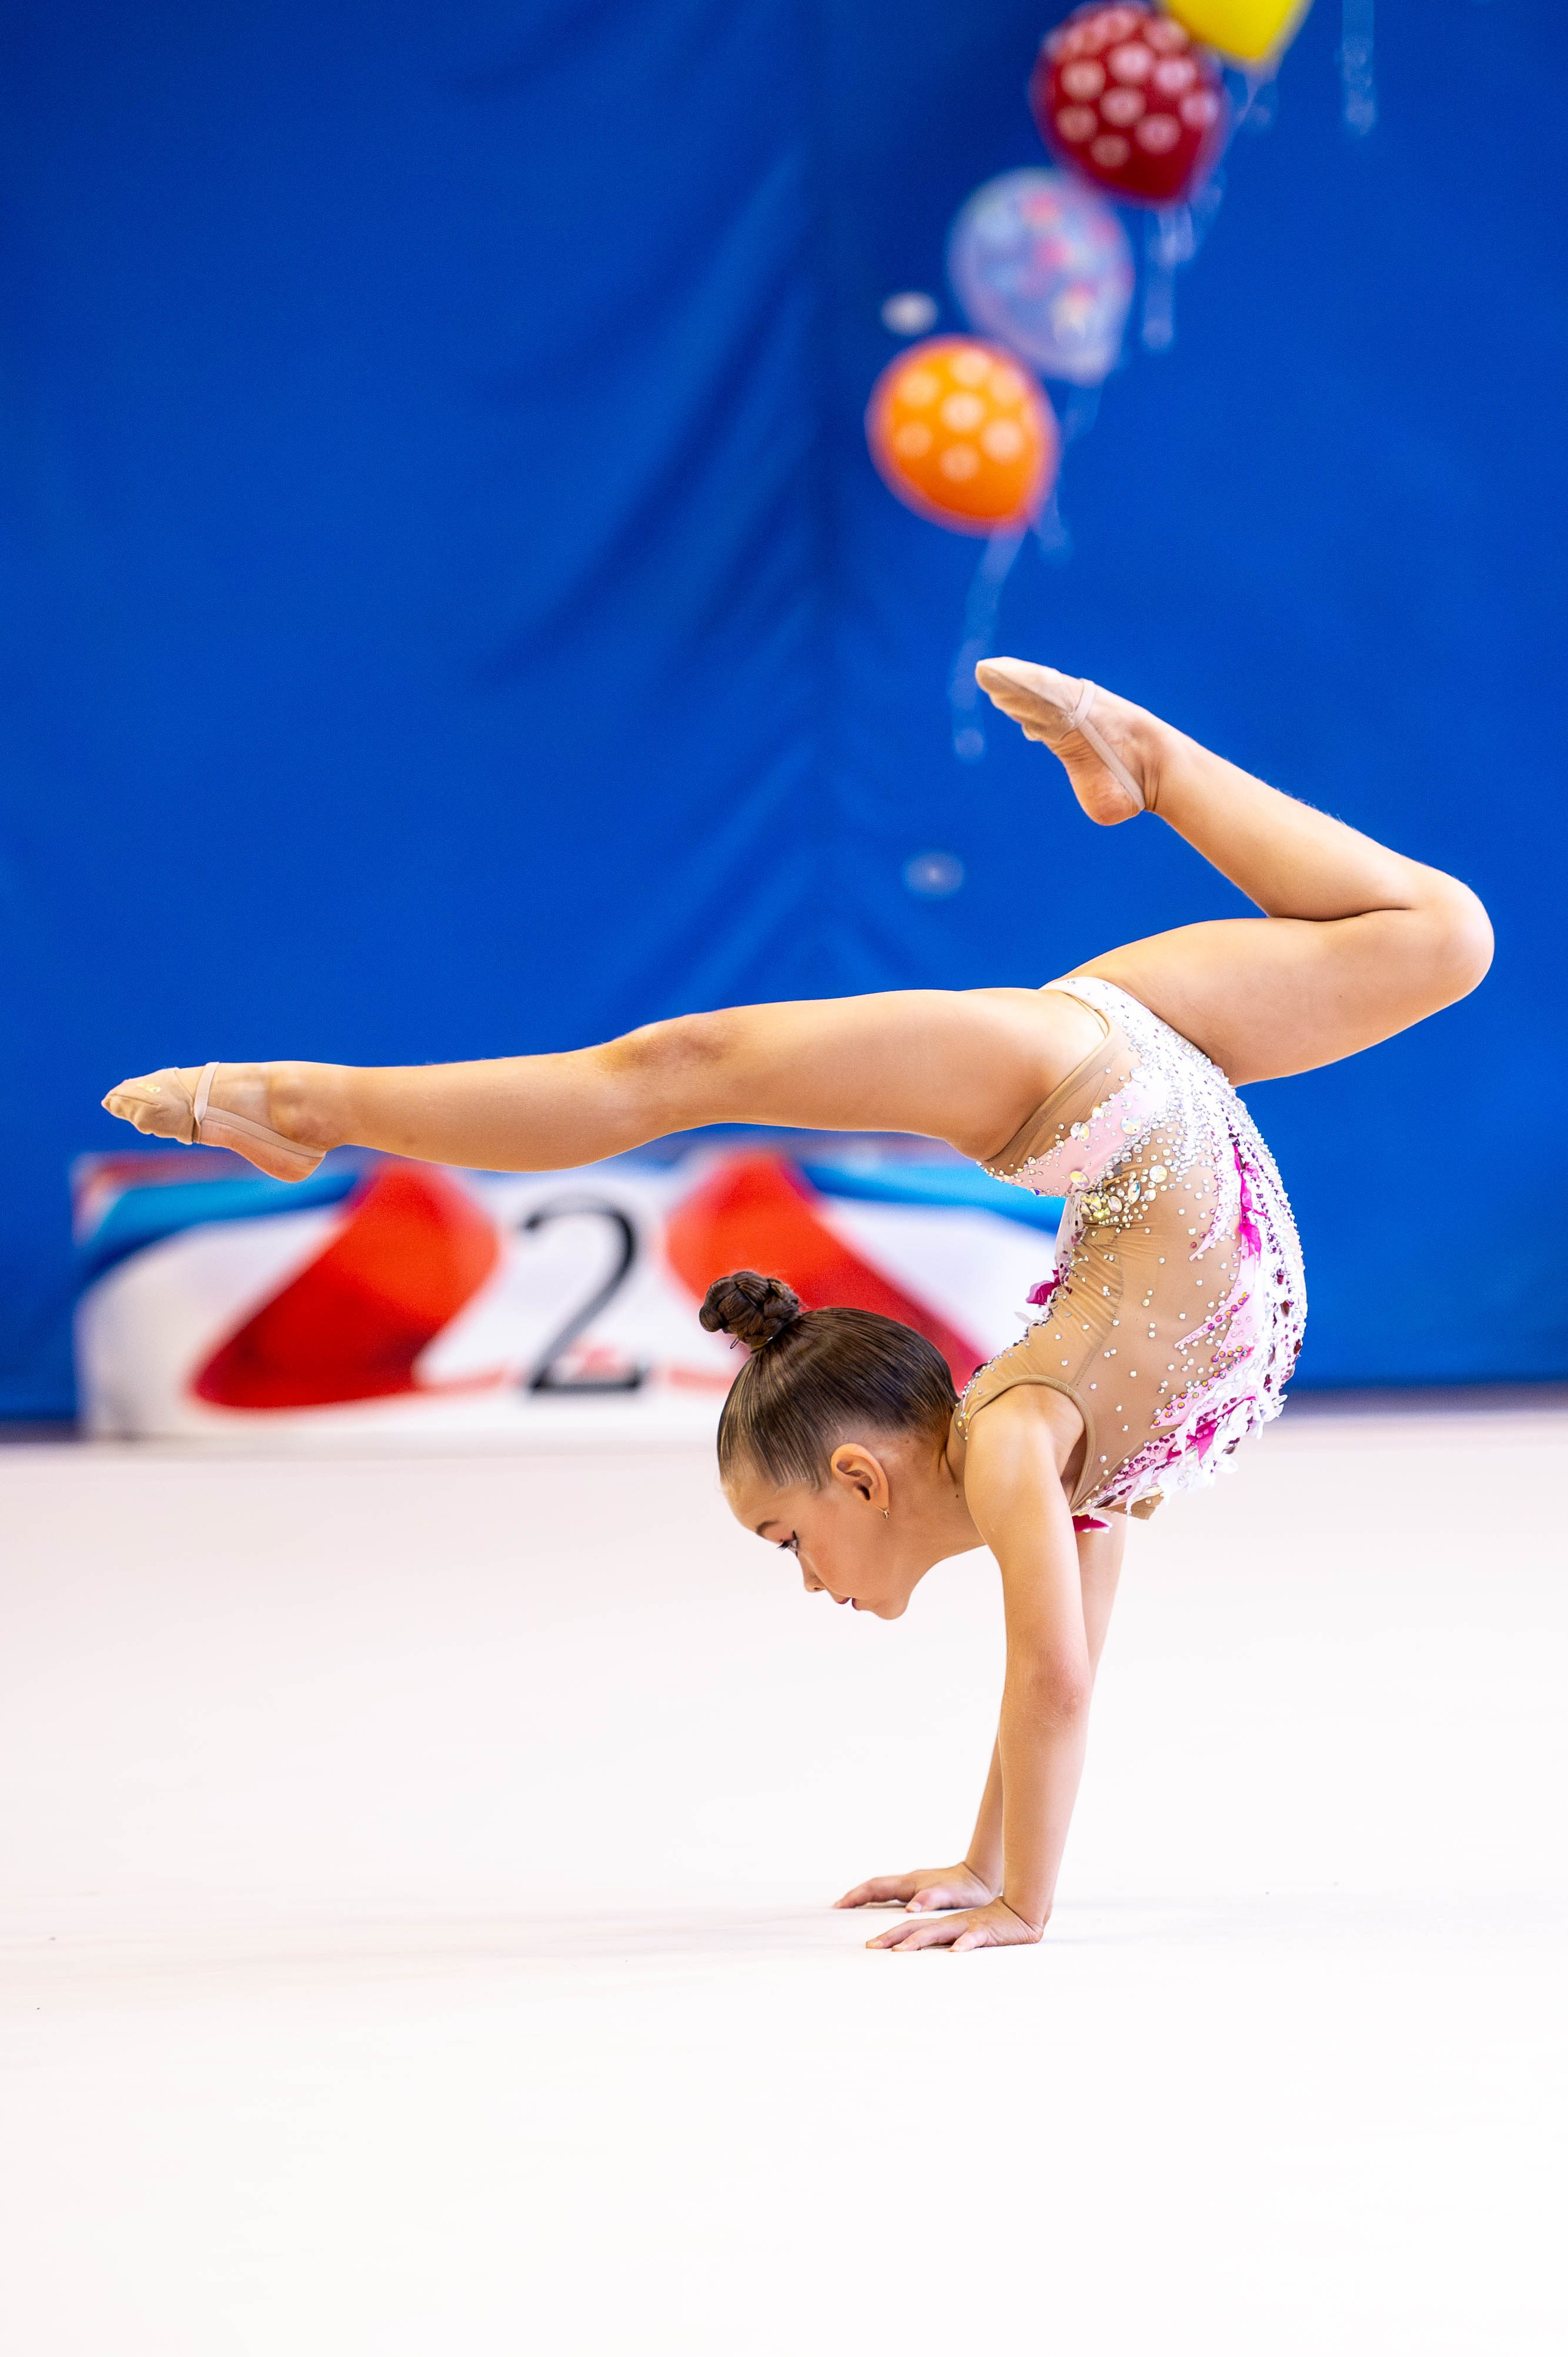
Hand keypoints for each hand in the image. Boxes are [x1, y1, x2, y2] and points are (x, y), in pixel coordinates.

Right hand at [834, 1861, 995, 1915]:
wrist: (980, 1876)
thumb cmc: (965, 1889)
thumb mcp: (947, 1895)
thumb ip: (928, 1900)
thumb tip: (908, 1910)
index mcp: (910, 1883)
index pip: (875, 1888)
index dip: (856, 1896)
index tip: (839, 1906)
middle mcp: (908, 1881)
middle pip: (874, 1886)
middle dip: (855, 1896)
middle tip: (838, 1907)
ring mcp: (914, 1884)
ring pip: (883, 1889)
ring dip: (866, 1897)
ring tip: (852, 1908)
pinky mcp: (921, 1890)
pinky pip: (893, 1894)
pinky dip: (880, 1900)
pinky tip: (881, 1909)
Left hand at [865, 1896, 1042, 1952]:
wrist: (1021, 1913)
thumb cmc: (990, 1928)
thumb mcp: (962, 1935)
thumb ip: (943, 1942)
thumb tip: (918, 1956)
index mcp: (944, 1925)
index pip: (911, 1927)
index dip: (889, 1935)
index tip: (869, 1946)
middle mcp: (950, 1924)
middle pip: (916, 1928)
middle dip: (892, 1938)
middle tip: (872, 1947)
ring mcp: (966, 1927)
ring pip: (938, 1932)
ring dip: (918, 1941)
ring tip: (899, 1951)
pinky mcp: (986, 1932)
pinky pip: (973, 1938)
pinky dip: (964, 1944)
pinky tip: (955, 1952)